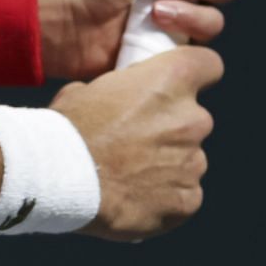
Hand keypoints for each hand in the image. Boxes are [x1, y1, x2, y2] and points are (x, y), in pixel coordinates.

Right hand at [51, 46, 222, 240]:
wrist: (58, 180)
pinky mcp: (188, 200)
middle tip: (134, 139)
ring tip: (127, 174)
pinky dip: (164, 195)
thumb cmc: (66, 130)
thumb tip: (119, 102)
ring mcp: (193, 162)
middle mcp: (191, 119)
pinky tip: (133, 196)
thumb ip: (119, 92)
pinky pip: (184, 193)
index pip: (208, 65)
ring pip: (188, 158)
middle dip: (170, 127)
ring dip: (165, 163)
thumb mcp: (85, 90)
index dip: (195, 73)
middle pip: (193, 118)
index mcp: (168, 81)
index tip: (178, 84)